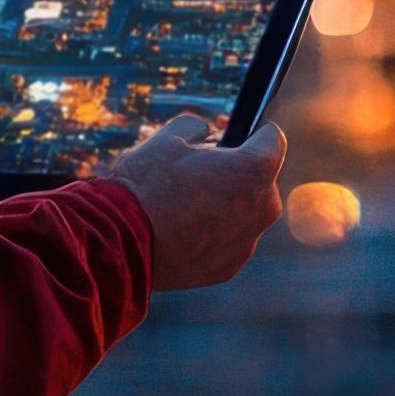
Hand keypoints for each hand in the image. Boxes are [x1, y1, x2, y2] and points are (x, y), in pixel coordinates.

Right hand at [103, 114, 286, 291]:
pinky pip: (230, 241)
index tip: (234, 137)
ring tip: (186, 205)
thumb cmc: (146, 185)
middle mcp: (262, 208)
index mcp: (254, 170)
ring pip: (246, 213)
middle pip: (261, 181)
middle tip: (201, 171)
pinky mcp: (230, 267)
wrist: (122, 242)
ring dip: (227, 205)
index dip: (251, 134)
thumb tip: (205, 136)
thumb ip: (198, 128)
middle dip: (238, 173)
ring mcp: (248, 242)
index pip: (272, 140)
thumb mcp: (169, 138)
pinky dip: (214, 234)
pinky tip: (182, 231)